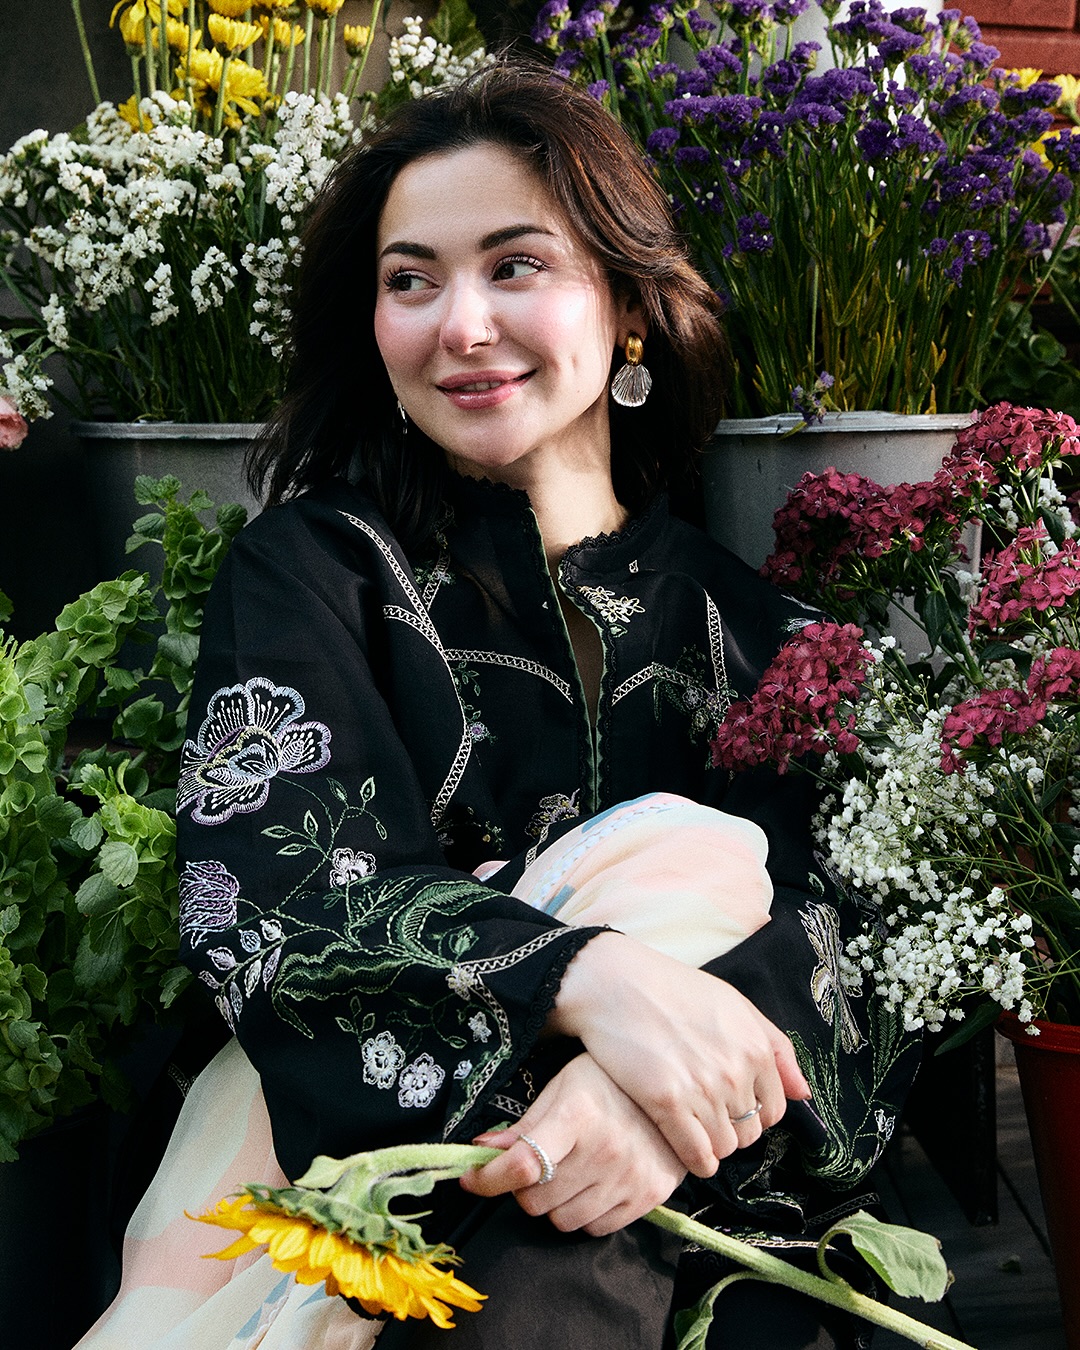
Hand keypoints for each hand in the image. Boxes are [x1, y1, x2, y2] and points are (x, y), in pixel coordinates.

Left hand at [459, 1052, 685, 1235]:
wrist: (674, 1091)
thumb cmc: (608, 1082)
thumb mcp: (563, 1087)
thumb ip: (526, 1125)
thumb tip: (482, 1150)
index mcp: (578, 1114)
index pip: (524, 1163)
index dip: (488, 1179)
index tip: (471, 1178)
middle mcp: (605, 1149)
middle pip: (536, 1199)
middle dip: (524, 1187)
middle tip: (533, 1167)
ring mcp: (630, 1176)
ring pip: (562, 1220)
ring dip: (553, 1203)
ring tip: (565, 1174)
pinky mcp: (649, 1196)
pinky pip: (596, 1228)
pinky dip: (584, 1213)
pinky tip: (591, 1185)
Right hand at [547, 932, 809, 1177]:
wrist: (616, 982)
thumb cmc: (673, 988)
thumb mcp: (734, 1004)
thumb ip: (776, 1047)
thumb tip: (804, 1093)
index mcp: (756, 1048)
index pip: (774, 1110)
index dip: (752, 1112)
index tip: (729, 1105)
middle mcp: (736, 1072)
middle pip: (749, 1133)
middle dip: (731, 1129)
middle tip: (705, 1113)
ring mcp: (702, 1090)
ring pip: (724, 1148)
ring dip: (710, 1144)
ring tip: (690, 1125)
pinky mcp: (667, 1103)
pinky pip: (697, 1156)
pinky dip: (694, 1160)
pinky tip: (682, 1146)